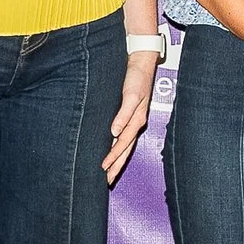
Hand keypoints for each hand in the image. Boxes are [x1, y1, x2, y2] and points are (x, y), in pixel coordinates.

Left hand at [104, 49, 160, 181]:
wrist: (141, 61)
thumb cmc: (137, 77)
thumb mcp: (131, 95)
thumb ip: (124, 114)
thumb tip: (114, 132)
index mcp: (137, 120)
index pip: (122, 145)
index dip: (112, 158)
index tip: (102, 169)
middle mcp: (135, 123)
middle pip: (125, 150)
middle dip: (116, 166)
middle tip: (106, 181)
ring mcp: (133, 119)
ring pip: (124, 145)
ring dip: (117, 159)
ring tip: (108, 172)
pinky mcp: (129, 113)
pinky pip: (122, 135)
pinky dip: (116, 146)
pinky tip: (110, 149)